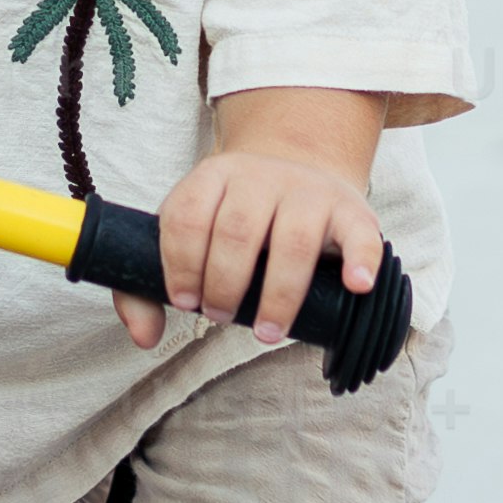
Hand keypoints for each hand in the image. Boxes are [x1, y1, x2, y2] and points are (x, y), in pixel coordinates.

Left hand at [133, 148, 379, 352]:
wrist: (299, 164)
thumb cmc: (235, 217)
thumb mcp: (189, 232)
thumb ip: (150, 285)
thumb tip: (142, 337)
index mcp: (212, 177)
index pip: (188, 216)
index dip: (180, 263)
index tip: (184, 301)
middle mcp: (259, 177)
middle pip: (238, 230)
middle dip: (225, 284)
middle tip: (220, 318)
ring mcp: (308, 190)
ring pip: (294, 239)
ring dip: (279, 294)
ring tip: (267, 332)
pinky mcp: (351, 210)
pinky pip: (359, 234)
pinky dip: (360, 261)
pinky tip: (355, 286)